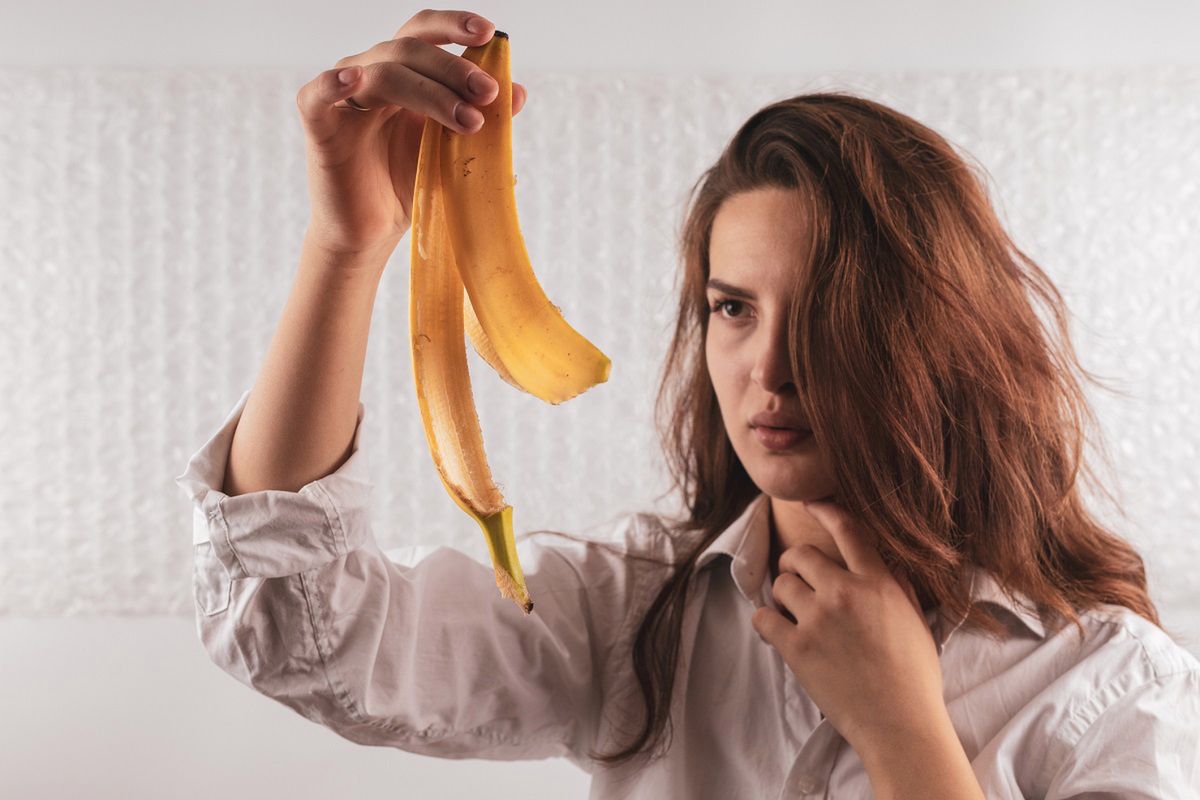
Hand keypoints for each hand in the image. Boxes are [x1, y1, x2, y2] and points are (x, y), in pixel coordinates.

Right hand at [294, 9, 528, 257]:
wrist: (375, 230)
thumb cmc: (410, 183)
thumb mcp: (454, 149)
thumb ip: (482, 119)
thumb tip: (518, 92)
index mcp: (403, 72)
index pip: (424, 32)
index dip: (453, 25)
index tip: (489, 33)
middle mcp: (371, 73)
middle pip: (409, 50)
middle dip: (454, 70)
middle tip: (488, 95)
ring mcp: (344, 97)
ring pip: (383, 73)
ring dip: (430, 92)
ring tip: (468, 121)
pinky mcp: (320, 125)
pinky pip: (317, 95)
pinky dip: (333, 83)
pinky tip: (354, 80)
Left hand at [750, 499, 947, 757]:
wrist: (900, 724)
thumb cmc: (914, 676)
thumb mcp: (915, 618)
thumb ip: (894, 585)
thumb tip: (880, 562)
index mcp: (879, 583)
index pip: (848, 530)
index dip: (825, 510)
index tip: (810, 503)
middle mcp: (846, 593)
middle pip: (800, 554)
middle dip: (795, 564)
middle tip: (799, 580)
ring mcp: (818, 619)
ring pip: (781, 584)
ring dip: (784, 596)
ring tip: (796, 614)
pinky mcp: (797, 648)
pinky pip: (763, 618)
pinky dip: (767, 623)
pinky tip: (778, 632)